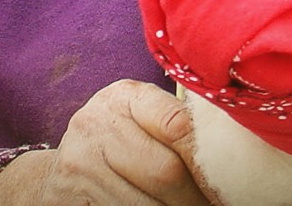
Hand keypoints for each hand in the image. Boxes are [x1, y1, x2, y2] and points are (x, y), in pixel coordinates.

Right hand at [0, 79, 210, 205]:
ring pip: (147, 204)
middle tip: (213, 204)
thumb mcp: (139, 119)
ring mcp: (80, 163)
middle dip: (194, 197)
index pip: (178, 124)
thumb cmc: (117, 139)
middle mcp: (97, 124)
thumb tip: (231, 151)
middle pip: (166, 172)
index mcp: (124, 97)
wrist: (60, 171)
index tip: (231, 181)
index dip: (209, 159)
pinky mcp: (70, 197)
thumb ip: (174, 124)